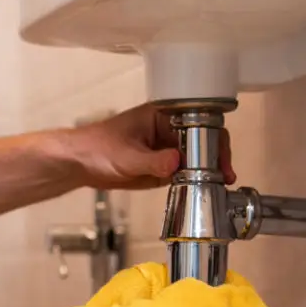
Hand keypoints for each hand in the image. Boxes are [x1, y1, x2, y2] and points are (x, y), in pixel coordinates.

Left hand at [69, 102, 236, 189]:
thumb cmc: (97, 148)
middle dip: (217, 158)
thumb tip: (177, 163)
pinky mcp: (164, 167)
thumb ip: (152, 161)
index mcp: (163, 116)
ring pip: (198, 158)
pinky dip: (196, 181)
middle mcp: (170, 130)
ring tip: (220, 185)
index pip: (199, 122)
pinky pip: (186, 173)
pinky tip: (204, 190)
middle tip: (225, 176)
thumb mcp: (126, 156)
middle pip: (204, 141)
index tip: (220, 159)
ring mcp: (168, 149)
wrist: (80, 164)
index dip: (214, 140)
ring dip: (209, 172)